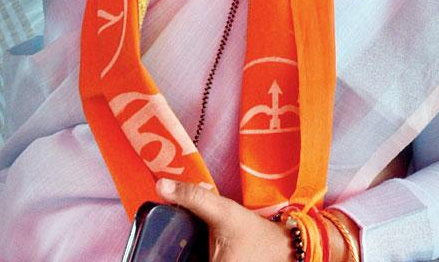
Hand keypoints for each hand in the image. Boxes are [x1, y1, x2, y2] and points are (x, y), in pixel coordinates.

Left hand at [158, 180, 359, 261]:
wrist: (283, 246)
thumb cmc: (254, 232)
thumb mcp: (224, 212)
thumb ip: (193, 198)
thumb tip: (160, 185)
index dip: (162, 255)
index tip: (155, 246)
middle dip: (171, 254)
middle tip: (162, 242)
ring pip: (186, 261)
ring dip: (181, 255)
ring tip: (177, 244)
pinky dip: (191, 257)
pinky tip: (191, 249)